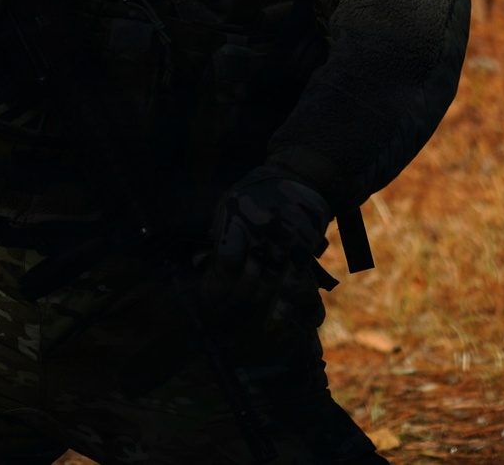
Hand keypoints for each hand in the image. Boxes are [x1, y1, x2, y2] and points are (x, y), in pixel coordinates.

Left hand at [202, 164, 329, 332]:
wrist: (300, 176)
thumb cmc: (257, 192)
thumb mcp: (230, 202)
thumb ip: (218, 232)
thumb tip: (200, 265)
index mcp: (238, 216)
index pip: (225, 262)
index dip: (215, 287)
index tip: (207, 302)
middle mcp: (261, 231)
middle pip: (245, 280)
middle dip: (231, 303)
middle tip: (222, 317)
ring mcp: (284, 242)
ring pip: (267, 286)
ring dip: (253, 309)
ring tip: (241, 325)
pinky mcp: (303, 251)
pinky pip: (292, 285)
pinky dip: (283, 309)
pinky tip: (273, 327)